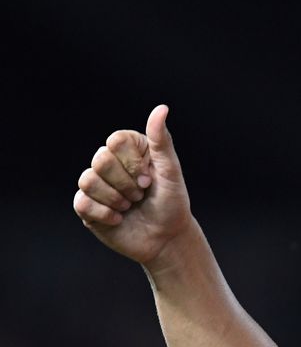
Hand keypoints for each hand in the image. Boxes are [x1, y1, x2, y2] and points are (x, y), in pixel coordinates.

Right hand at [73, 105, 194, 265]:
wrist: (166, 238)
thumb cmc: (172, 203)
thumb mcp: (171, 171)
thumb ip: (162, 140)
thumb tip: (161, 108)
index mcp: (130, 150)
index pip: (115, 140)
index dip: (132, 162)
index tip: (149, 178)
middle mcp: (110, 164)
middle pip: (100, 160)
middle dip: (126, 183)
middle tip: (141, 194)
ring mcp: (96, 185)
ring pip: (88, 180)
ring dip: (116, 198)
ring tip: (130, 206)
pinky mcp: (87, 207)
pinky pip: (82, 202)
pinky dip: (105, 213)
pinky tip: (118, 219)